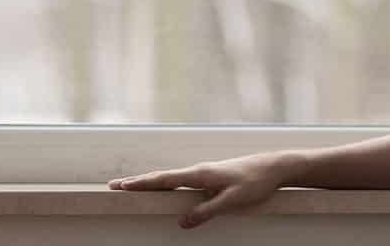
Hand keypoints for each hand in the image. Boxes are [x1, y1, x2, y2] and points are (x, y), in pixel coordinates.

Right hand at [108, 152, 290, 227]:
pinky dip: (168, 184)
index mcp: (201, 174)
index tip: (121, 186)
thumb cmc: (256, 181)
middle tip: (115, 186)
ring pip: (173, 179)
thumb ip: (208, 211)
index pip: (165, 180)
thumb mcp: (232, 200)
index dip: (143, 184)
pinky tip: (165, 189)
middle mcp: (200, 171)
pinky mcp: (213, 177)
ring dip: (152, 183)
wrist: (275, 166)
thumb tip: (182, 223)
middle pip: (163, 177)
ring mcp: (206, 173)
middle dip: (139, 182)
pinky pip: (184, 181)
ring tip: (134, 187)